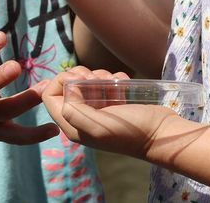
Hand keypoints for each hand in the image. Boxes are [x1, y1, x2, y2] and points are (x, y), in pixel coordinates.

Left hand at [40, 66, 180, 160]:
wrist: (160, 133)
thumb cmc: (129, 132)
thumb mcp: (97, 126)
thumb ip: (73, 110)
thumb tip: (66, 88)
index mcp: (71, 126)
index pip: (49, 96)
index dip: (60, 81)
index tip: (80, 78)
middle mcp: (81, 118)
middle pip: (66, 86)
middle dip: (80, 75)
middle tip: (95, 78)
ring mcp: (97, 110)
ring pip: (85, 81)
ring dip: (98, 75)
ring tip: (112, 81)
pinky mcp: (112, 103)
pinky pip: (103, 83)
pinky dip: (112, 78)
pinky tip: (122, 84)